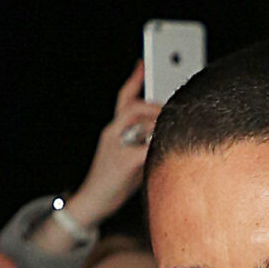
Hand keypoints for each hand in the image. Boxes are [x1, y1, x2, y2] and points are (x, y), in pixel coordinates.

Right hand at [54, 64, 160, 235]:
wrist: (93, 202)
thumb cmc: (114, 183)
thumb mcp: (129, 159)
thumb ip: (143, 144)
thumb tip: (165, 135)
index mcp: (114, 130)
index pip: (124, 99)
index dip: (134, 80)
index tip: (143, 65)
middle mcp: (113, 132)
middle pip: (135, 106)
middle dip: (156, 105)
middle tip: (174, 107)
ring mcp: (117, 145)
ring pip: (143, 123)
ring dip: (161, 124)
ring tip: (175, 126)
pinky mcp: (125, 162)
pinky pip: (148, 146)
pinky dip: (159, 144)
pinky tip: (168, 146)